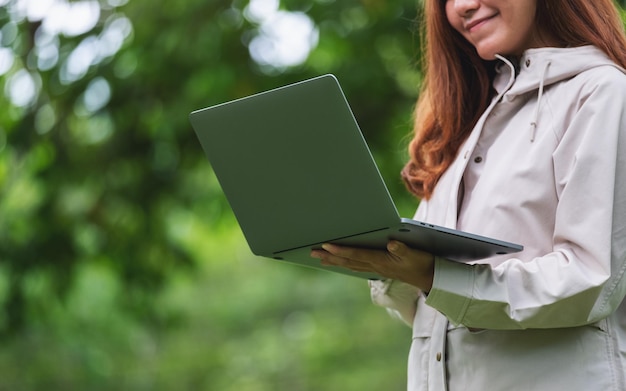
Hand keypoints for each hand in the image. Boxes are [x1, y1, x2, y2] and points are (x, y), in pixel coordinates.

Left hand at [310, 241, 434, 291]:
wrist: (429, 277)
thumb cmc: (422, 263)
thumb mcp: (415, 254)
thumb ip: (403, 248)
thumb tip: (391, 242)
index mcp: (381, 261)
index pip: (356, 254)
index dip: (340, 250)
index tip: (325, 245)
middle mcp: (375, 266)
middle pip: (348, 261)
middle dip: (329, 256)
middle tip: (312, 252)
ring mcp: (376, 268)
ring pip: (350, 264)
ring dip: (334, 261)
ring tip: (319, 257)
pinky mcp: (379, 268)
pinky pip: (357, 266)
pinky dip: (345, 263)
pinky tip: (339, 262)